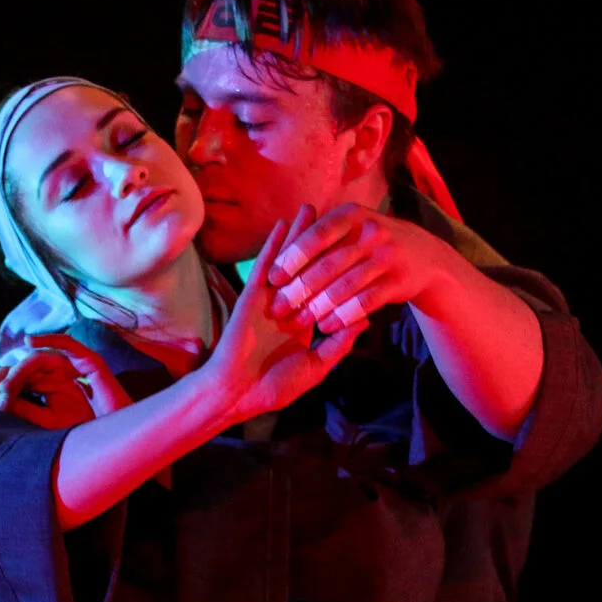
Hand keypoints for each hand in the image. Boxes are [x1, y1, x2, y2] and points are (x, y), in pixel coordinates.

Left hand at [0, 334, 130, 428]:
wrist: (117, 438)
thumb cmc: (87, 432)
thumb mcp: (47, 421)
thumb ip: (24, 408)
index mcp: (49, 385)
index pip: (18, 377)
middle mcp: (58, 372)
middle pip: (24, 365)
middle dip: (2, 377)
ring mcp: (74, 366)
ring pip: (39, 358)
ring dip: (19, 371)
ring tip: (6, 387)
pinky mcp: (90, 362)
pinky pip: (69, 345)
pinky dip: (50, 339)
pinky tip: (30, 342)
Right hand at [203, 207, 368, 422]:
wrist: (237, 394)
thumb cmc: (274, 386)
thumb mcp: (315, 368)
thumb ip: (339, 344)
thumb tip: (365, 318)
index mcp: (305, 324)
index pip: (327, 290)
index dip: (340, 268)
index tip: (357, 246)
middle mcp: (288, 306)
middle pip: (309, 267)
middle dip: (321, 243)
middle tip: (337, 216)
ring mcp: (269, 300)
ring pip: (288, 261)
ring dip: (298, 234)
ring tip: (311, 208)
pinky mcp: (251, 297)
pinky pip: (264, 267)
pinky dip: (273, 245)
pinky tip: (282, 225)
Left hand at [266, 202, 456, 332]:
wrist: (423, 255)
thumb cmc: (369, 243)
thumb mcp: (350, 227)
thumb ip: (320, 236)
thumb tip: (277, 252)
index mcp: (351, 215)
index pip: (316, 236)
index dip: (292, 257)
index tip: (273, 278)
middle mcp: (372, 232)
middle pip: (328, 264)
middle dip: (300, 289)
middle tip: (278, 308)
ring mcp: (388, 256)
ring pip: (345, 286)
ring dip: (320, 306)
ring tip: (300, 321)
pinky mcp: (399, 281)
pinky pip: (366, 302)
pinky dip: (344, 315)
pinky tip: (327, 326)